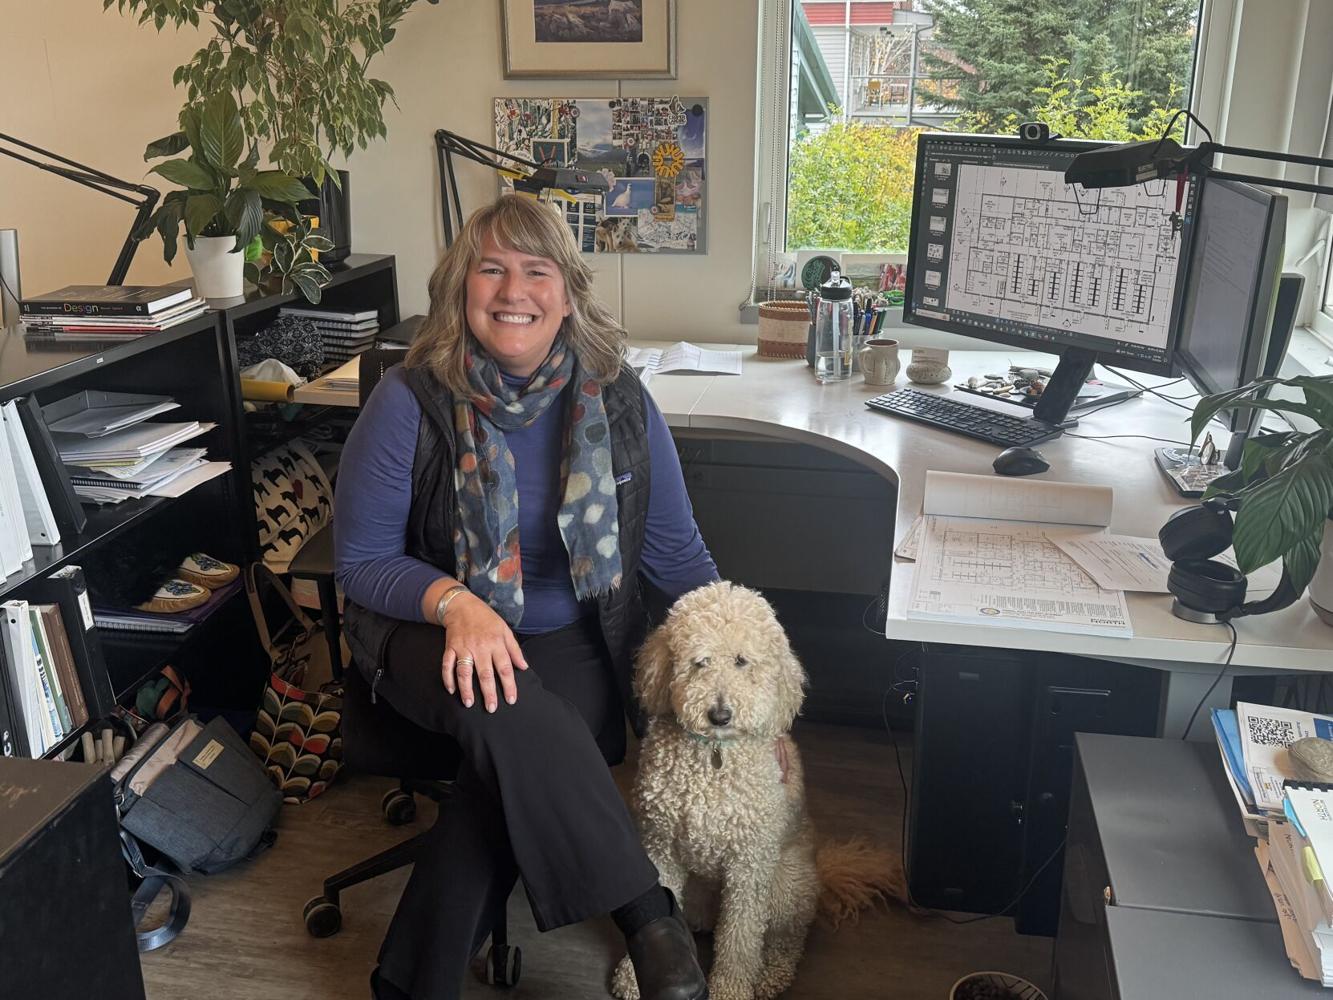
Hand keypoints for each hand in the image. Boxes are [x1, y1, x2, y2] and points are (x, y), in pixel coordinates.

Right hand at [439, 592, 527, 710]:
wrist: (462, 605)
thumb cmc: (487, 619)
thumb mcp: (505, 630)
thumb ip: (514, 649)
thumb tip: (524, 667)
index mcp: (496, 643)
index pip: (505, 668)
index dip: (509, 685)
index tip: (511, 700)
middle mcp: (480, 647)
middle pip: (485, 673)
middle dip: (489, 692)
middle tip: (491, 708)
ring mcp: (464, 648)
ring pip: (464, 672)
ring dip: (466, 689)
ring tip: (469, 703)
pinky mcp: (450, 647)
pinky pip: (447, 665)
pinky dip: (448, 678)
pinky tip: (451, 690)